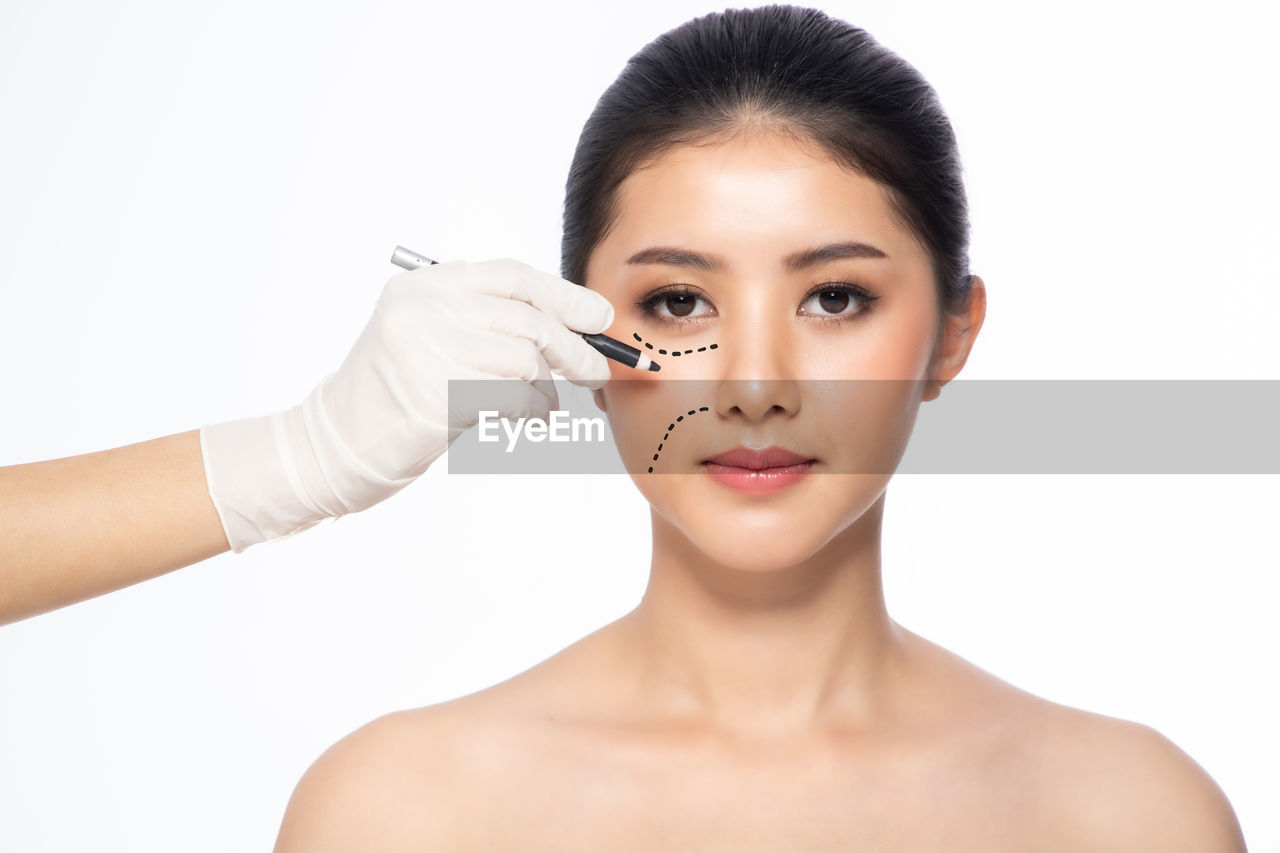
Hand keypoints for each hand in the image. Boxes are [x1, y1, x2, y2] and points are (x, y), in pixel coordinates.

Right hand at [198, 258, 614, 551]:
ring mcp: (426, 350)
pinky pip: (514, 398)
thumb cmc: (391, 399)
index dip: (563, 295)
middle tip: (596, 373)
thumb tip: (572, 324)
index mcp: (423, 286)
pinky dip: (533, 412)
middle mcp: (423, 309)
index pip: (511, 276)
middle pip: (528, 318)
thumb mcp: (429, 340)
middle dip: (575, 348)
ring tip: (543, 407)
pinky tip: (525, 420)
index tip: (600, 316)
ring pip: (526, 360)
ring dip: (549, 389)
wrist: (330, 446)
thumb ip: (485, 323)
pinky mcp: (434, 397)